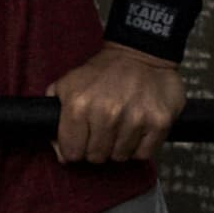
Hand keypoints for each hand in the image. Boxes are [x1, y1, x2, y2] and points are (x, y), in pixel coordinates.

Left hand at [49, 43, 186, 162]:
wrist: (139, 54)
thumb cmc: (102, 73)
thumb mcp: (67, 85)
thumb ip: (55, 118)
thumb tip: (61, 154)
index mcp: (78, 105)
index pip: (71, 152)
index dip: (74, 150)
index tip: (80, 142)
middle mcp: (106, 114)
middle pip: (96, 158)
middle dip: (96, 148)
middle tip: (102, 131)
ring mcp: (135, 119)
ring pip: (120, 157)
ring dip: (118, 147)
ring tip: (119, 126)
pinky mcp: (159, 123)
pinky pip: (143, 154)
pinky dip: (138, 147)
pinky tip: (135, 130)